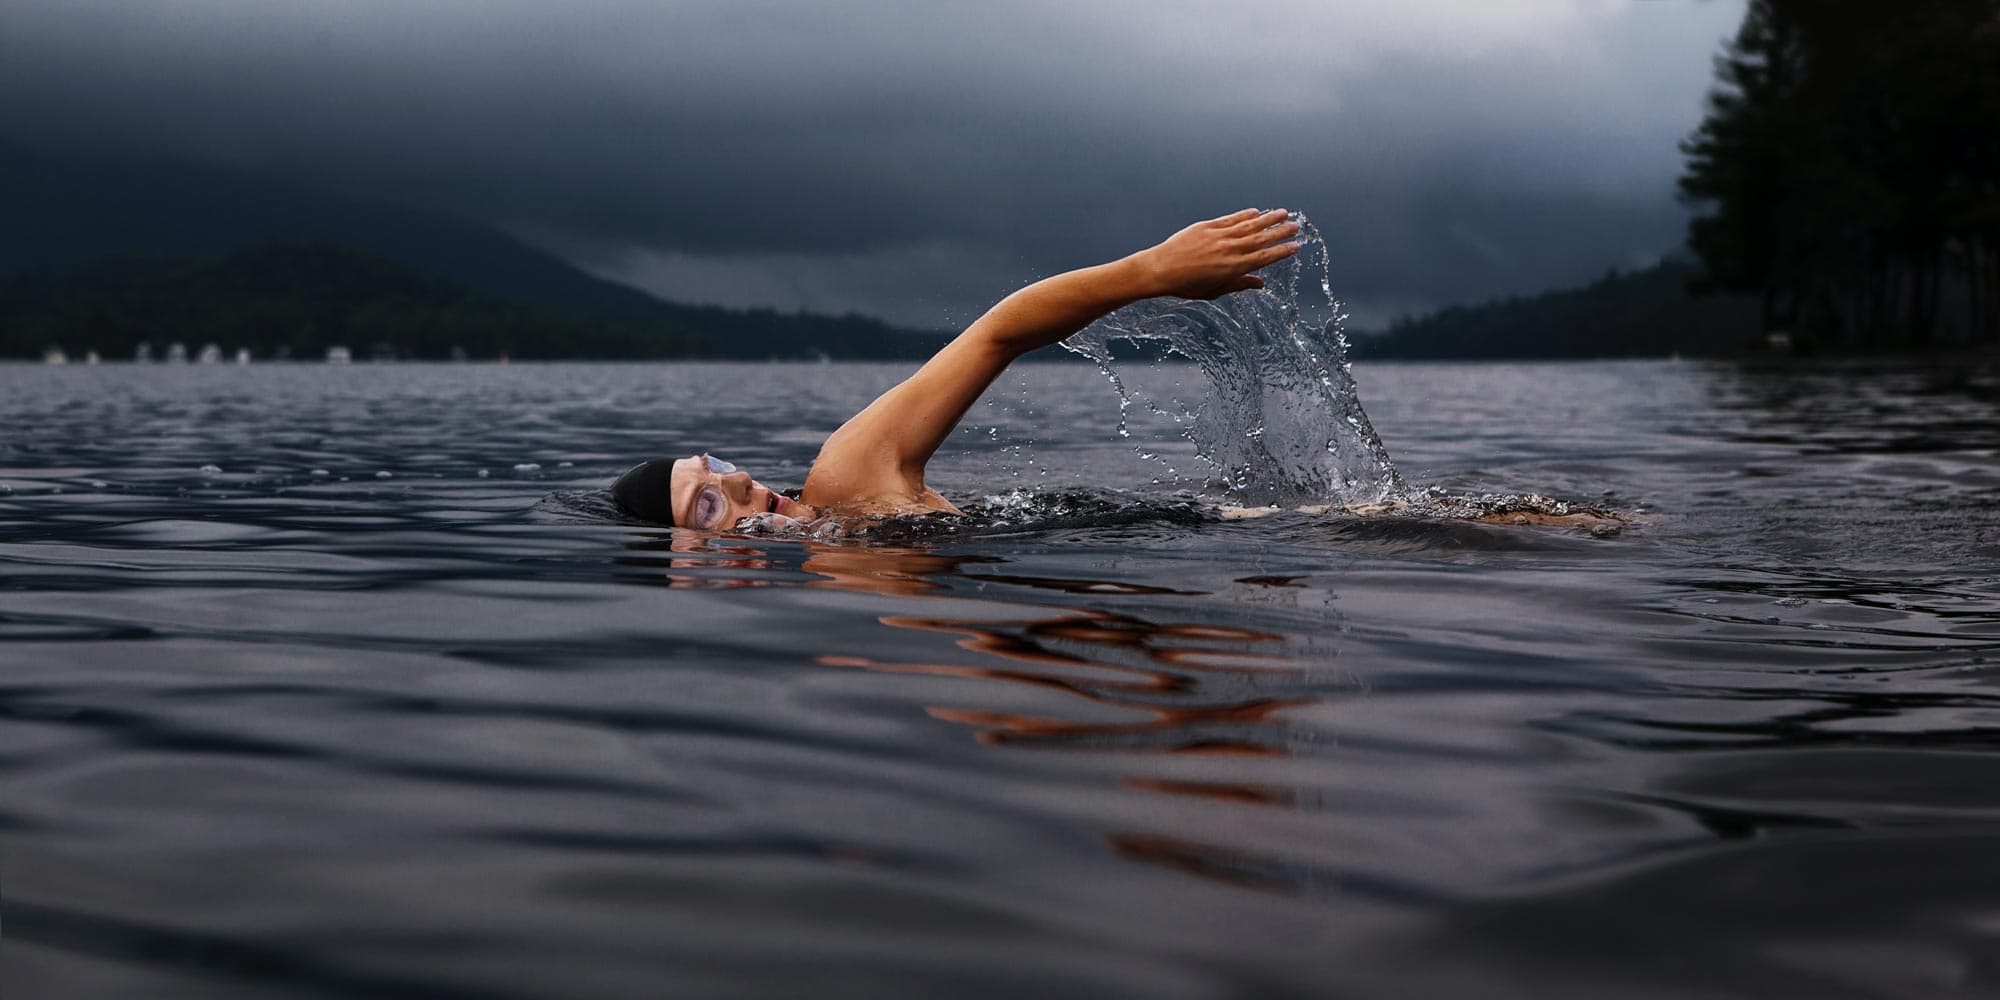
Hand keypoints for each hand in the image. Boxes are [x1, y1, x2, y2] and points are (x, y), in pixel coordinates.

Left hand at [1132, 208, 1300, 299]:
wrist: (1160, 269)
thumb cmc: (1186, 285)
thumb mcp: (1214, 290)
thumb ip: (1239, 285)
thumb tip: (1260, 284)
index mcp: (1233, 268)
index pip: (1264, 258)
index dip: (1281, 252)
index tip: (1295, 246)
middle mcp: (1229, 250)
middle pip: (1261, 239)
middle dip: (1280, 232)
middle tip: (1296, 226)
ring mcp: (1219, 236)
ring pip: (1249, 225)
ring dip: (1268, 219)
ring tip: (1283, 213)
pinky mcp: (1207, 227)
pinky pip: (1230, 219)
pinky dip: (1244, 215)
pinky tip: (1255, 212)